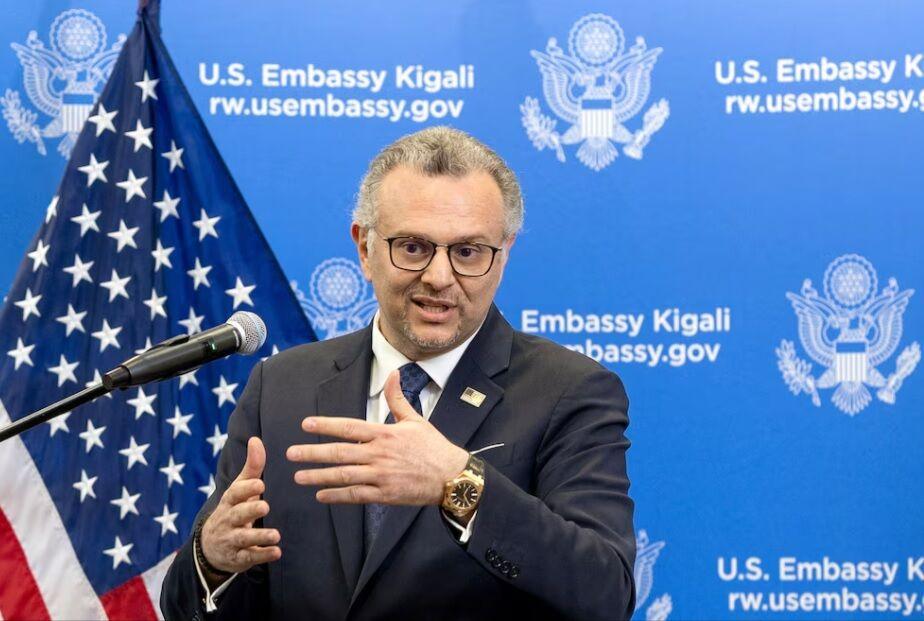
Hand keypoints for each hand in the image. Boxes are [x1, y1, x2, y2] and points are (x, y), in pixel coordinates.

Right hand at [200, 437, 281, 573]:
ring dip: (259, 537)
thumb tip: (256, 439)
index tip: (260, 484)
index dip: (246, 489)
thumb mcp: (239, 490)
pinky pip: (249, 557)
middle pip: (236, 515)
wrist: (211, 547)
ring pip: (243, 539)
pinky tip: (277, 552)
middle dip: (250, 511)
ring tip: (276, 535)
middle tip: (265, 506)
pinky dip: (262, 555)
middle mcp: (227, 520)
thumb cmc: (232, 510)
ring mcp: (231, 540)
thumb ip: (251, 467)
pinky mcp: (238, 558)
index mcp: (229, 502)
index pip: (234, 493)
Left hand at [287, 369, 469, 504]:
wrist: (452, 477)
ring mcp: (381, 476)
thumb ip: (397, 398)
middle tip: (291, 453)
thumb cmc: (433, 447)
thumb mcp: (415, 419)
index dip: (326, 425)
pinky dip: (337, 495)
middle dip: (312, 453)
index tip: (306, 425)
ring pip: (343, 475)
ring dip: (319, 476)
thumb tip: (393, 373)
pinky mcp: (385, 495)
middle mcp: (379, 454)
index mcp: (385, 434)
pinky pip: (356, 495)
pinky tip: (321, 495)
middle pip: (339, 452)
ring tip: (298, 477)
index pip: (349, 427)